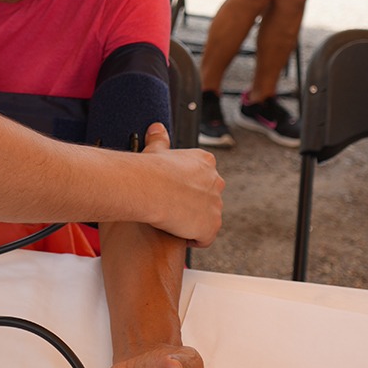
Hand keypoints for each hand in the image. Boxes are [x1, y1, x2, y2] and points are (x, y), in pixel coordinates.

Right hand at [141, 124, 223, 245]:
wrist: (151, 188)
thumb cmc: (151, 170)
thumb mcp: (155, 150)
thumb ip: (159, 140)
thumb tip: (156, 128)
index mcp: (205, 162)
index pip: (202, 178)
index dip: (186, 188)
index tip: (172, 192)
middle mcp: (216, 181)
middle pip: (207, 198)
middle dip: (192, 205)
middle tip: (170, 208)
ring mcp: (216, 205)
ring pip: (206, 219)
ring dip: (192, 222)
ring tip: (171, 223)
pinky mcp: (211, 227)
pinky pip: (204, 238)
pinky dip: (192, 239)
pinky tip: (176, 234)